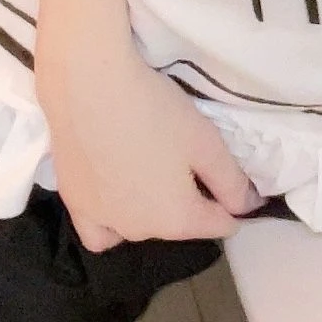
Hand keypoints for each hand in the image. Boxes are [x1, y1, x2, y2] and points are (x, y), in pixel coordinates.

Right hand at [36, 30, 264, 252]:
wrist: (88, 88)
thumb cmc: (155, 112)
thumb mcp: (207, 142)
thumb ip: (231, 181)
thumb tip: (247, 207)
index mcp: (177, 219)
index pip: (218, 225)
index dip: (232, 206)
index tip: (232, 181)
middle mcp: (140, 231)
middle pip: (178, 226)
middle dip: (190, 204)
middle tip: (189, 161)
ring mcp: (104, 221)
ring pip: (140, 229)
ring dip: (154, 213)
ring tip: (154, 175)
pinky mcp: (74, 205)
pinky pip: (100, 232)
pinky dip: (112, 224)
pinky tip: (115, 198)